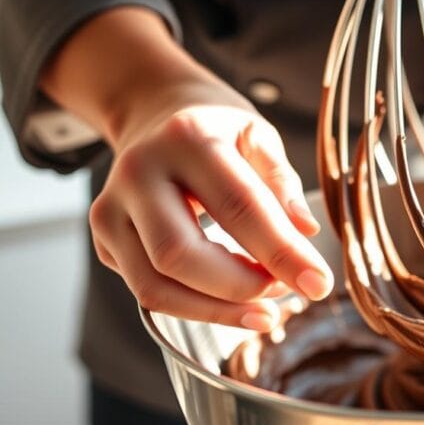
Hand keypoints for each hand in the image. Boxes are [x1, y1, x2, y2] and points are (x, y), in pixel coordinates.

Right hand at [41, 7, 332, 331]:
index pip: (239, 207)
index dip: (281, 253)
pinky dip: (196, 308)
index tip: (319, 284)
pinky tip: (232, 302)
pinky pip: (149, 291)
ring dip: (218, 310)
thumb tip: (305, 232)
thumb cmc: (216, 130)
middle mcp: (138, 173)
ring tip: (265, 309)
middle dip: (241, 288)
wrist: (154, 113)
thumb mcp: (258, 136)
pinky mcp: (104, 241)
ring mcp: (111, 209)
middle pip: (181, 255)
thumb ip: (281, 183)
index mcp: (186, 138)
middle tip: (287, 294)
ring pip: (156, 287)